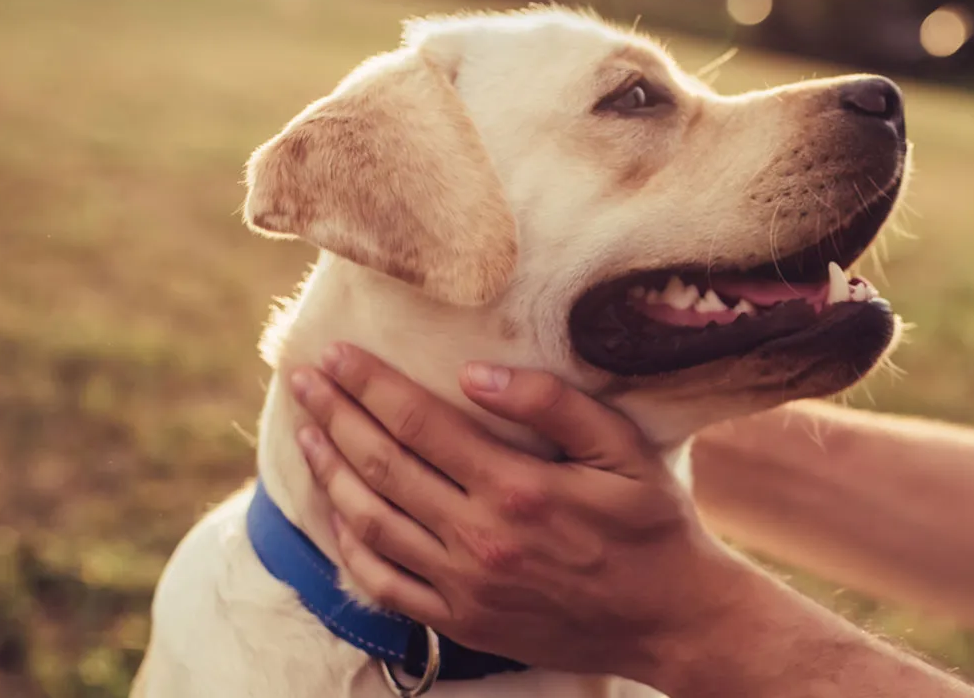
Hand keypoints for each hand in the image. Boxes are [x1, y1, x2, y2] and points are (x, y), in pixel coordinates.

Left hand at [288, 343, 761, 683]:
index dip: (370, 384)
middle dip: (335, 415)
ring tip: (307, 432)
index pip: (420, 422)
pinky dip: (350, 543)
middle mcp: (480, 537)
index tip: (336, 353)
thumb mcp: (624, 449)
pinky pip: (383, 582)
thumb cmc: (654, 525)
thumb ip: (553, 404)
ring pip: (370, 521)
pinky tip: (337, 510)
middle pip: (382, 465)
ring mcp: (464, 585)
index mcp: (518, 487)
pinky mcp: (461, 620)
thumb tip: (476, 373)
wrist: (671, 619)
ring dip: (329, 471)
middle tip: (302, 378)